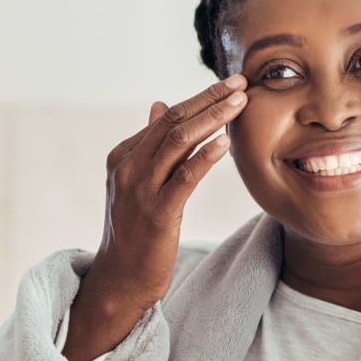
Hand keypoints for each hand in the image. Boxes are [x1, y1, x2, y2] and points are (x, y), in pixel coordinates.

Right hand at [63, 75, 248, 360]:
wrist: (120, 278)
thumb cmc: (133, 231)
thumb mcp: (136, 183)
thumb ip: (149, 145)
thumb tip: (158, 104)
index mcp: (123, 156)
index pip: (165, 117)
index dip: (199, 98)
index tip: (229, 85)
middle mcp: (127, 168)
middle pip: (173, 121)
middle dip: (209, 99)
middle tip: (240, 82)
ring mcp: (139, 190)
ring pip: (178, 141)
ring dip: (212, 118)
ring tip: (240, 102)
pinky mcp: (156, 214)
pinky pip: (183, 178)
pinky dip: (204, 157)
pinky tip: (225, 143)